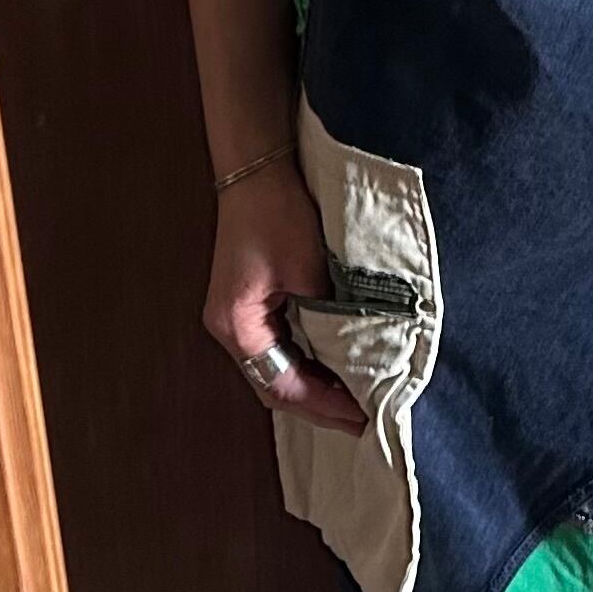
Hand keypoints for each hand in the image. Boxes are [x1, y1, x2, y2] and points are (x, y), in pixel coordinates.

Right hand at [203, 163, 367, 431]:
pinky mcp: (251, 305)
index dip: (325, 406)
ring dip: (314, 388)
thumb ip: (329, 318)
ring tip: (355, 401)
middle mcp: (229, 330)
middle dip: (319, 406)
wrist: (258, 172)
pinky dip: (308, 365)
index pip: (283, 385)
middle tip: (363, 419)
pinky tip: (336, 370)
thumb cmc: (277, 214)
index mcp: (238, 327)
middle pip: (274, 386)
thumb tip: (359, 356)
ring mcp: (237, 318)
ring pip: (277, 370)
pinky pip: (280, 349)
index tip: (363, 417)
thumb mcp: (310, 270)